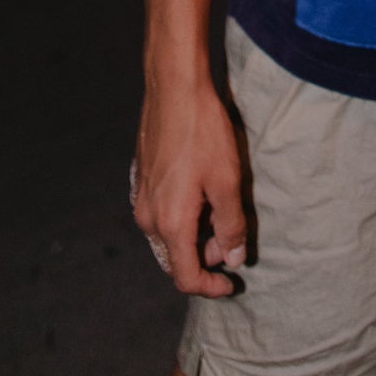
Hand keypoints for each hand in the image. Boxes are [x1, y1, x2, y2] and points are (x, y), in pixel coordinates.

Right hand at [131, 75, 247, 296]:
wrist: (174, 88)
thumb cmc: (202, 132)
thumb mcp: (227, 181)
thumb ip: (230, 226)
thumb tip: (234, 259)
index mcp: (170, 223)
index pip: (185, 277)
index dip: (210, 287)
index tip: (231, 283)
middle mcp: (148, 217)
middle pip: (175, 258)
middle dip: (204, 258)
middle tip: (232, 237)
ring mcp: (141, 197)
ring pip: (168, 236)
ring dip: (194, 235)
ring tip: (221, 209)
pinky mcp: (141, 180)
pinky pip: (161, 214)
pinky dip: (182, 217)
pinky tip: (203, 192)